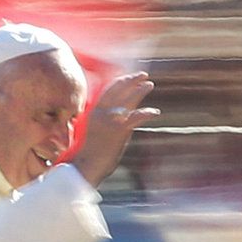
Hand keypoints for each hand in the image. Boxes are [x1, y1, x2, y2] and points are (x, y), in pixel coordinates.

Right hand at [74, 70, 159, 185]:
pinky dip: (147, 113)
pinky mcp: (119, 130)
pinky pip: (136, 117)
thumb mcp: (90, 132)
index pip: (107, 90)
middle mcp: (102, 112)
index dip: (119, 82)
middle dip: (131, 80)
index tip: (128, 77)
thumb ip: (101, 123)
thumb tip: (113, 119)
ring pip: (128, 99)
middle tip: (142, 75)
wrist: (85, 166)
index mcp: (94, 112)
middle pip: (118, 89)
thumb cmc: (88, 154)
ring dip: (140, 90)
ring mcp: (111, 120)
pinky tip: (155, 112)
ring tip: (149, 84)